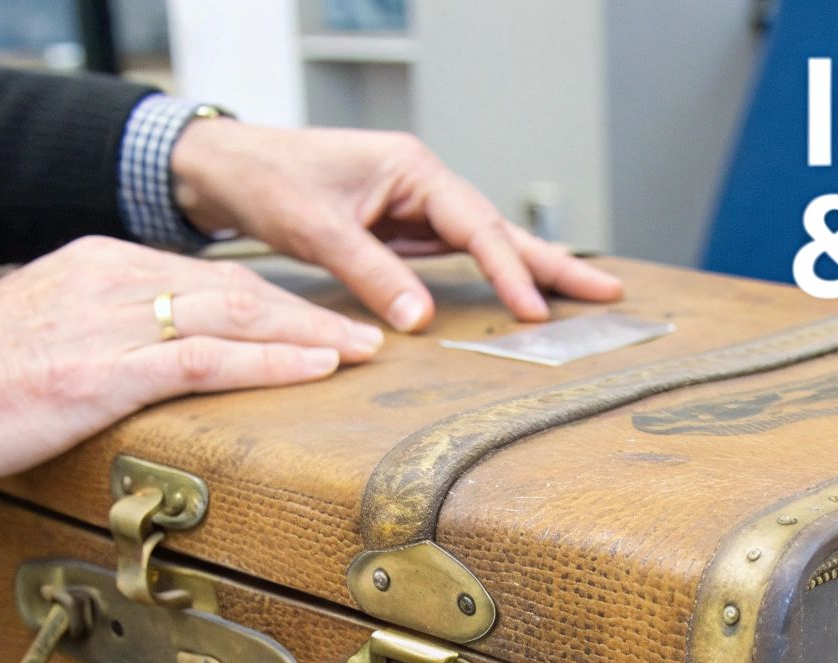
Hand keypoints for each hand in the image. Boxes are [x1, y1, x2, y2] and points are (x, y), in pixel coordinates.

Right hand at [0, 236, 385, 495]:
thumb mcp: (38, 339)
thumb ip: (98, 337)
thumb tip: (146, 367)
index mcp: (94, 265)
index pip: (206, 280)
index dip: (272, 303)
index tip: (315, 321)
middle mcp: (108, 279)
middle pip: (235, 291)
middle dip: (307, 314)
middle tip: (363, 335)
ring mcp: (106, 321)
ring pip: (234, 317)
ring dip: (308, 335)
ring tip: (360, 353)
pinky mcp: (100, 370)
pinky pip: (207, 358)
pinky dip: (270, 362)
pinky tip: (312, 369)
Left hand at [169, 121, 623, 331]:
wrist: (227, 167)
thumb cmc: (267, 180)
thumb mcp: (317, 229)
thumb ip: (372, 273)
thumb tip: (420, 321)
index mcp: (413, 169)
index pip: (476, 225)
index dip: (509, 270)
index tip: (535, 310)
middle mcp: (423, 184)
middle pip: (500, 229)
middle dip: (554, 264)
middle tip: (609, 293)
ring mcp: (415, 207)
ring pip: (484, 243)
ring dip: (529, 272)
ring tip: (580, 298)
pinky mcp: (401, 229)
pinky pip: (455, 256)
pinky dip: (489, 276)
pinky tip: (517, 296)